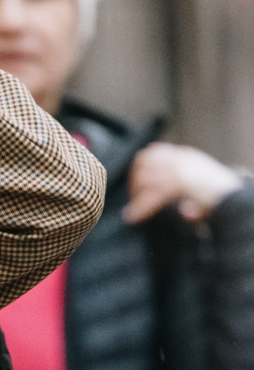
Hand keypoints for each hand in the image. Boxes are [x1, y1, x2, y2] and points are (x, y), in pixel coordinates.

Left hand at [125, 141, 244, 224]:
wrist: (236, 200)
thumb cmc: (223, 199)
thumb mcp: (204, 189)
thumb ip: (190, 194)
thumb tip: (186, 211)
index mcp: (187, 157)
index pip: (155, 152)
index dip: (140, 166)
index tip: (134, 182)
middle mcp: (182, 159)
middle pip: (145, 162)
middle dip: (134, 180)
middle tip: (131, 199)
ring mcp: (181, 169)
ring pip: (146, 180)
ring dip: (136, 196)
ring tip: (131, 212)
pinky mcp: (180, 183)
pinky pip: (153, 195)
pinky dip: (141, 208)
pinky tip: (134, 217)